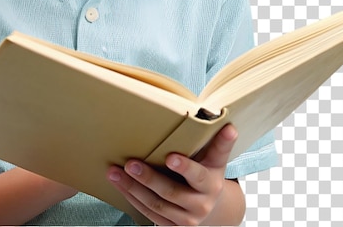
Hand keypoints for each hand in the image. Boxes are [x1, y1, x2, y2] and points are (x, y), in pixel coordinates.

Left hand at [106, 124, 240, 225]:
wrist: (212, 209)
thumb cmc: (208, 173)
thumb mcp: (216, 160)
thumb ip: (220, 144)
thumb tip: (228, 124)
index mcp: (211, 184)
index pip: (198, 175)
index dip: (185, 167)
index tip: (170, 156)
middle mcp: (200, 205)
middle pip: (171, 192)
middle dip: (149, 178)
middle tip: (130, 163)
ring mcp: (186, 220)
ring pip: (155, 205)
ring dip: (132, 188)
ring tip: (114, 172)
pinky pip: (149, 214)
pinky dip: (132, 198)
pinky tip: (119, 185)